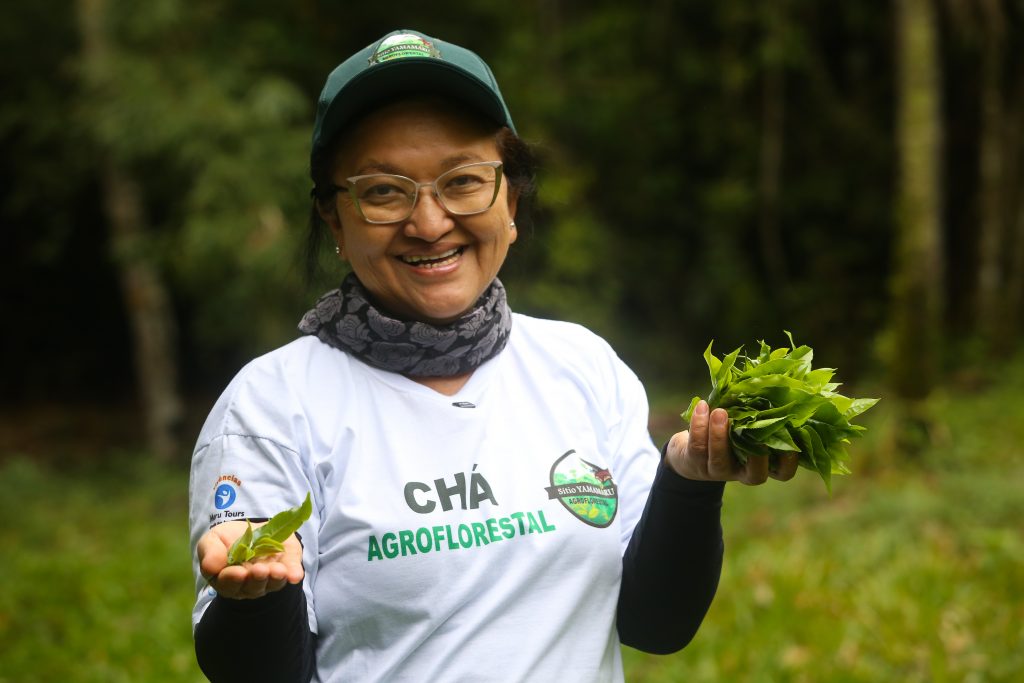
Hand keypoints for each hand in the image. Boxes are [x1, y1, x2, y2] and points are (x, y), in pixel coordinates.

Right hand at [197, 521, 304, 599]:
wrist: (251, 528)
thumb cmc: (227, 539)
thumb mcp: (212, 540)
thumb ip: (210, 553)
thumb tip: (210, 568)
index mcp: (227, 580)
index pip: (228, 584)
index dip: (233, 579)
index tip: (239, 572)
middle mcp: (249, 584)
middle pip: (252, 587)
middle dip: (257, 579)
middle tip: (259, 570)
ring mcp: (269, 578)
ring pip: (272, 583)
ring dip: (275, 578)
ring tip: (278, 570)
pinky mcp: (287, 566)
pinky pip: (291, 573)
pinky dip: (294, 574)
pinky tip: (295, 575)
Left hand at [665, 400, 798, 484]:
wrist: (690, 451)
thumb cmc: (728, 430)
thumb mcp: (745, 423)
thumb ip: (757, 412)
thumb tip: (771, 382)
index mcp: (761, 463)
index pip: (782, 473)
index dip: (788, 463)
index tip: (790, 445)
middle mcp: (741, 472)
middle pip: (755, 475)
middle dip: (756, 456)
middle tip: (756, 431)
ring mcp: (718, 471)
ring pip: (720, 458)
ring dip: (719, 434)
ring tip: (720, 411)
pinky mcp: (696, 464)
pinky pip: (698, 447)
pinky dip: (699, 424)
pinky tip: (702, 406)